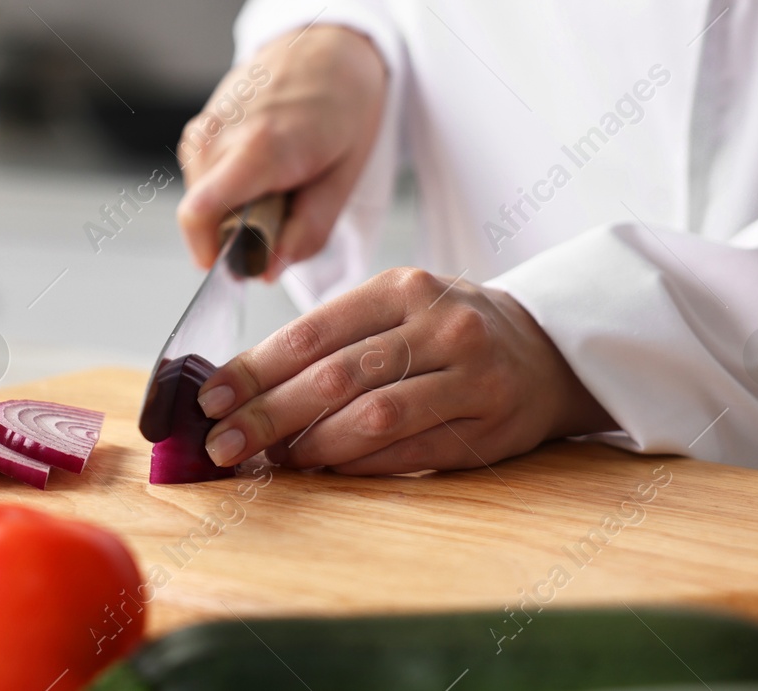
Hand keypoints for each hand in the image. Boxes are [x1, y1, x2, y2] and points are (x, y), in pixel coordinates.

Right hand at [176, 25, 386, 278]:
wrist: (326, 47)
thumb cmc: (343, 106)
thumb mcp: (345, 176)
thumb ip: (308, 230)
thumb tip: (267, 270)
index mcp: (259, 147)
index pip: (199, 214)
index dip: (211, 253)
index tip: (238, 269)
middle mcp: (218, 136)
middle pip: (205, 217)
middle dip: (239, 232)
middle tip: (285, 208)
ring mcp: (202, 129)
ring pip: (202, 201)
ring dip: (235, 209)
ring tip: (278, 180)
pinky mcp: (197, 129)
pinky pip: (203, 181)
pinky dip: (230, 188)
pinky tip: (263, 166)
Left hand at [194, 268, 615, 473]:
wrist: (546, 352)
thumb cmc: (446, 330)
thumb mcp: (397, 307)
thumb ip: (334, 339)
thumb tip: (245, 388)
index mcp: (402, 287)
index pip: (311, 332)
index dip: (254, 369)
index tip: (210, 399)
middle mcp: (439, 324)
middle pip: (334, 377)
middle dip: (267, 415)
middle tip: (223, 444)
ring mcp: (470, 375)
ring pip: (371, 418)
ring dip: (310, 447)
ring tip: (272, 459)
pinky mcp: (489, 424)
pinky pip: (408, 451)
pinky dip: (358, 465)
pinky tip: (325, 470)